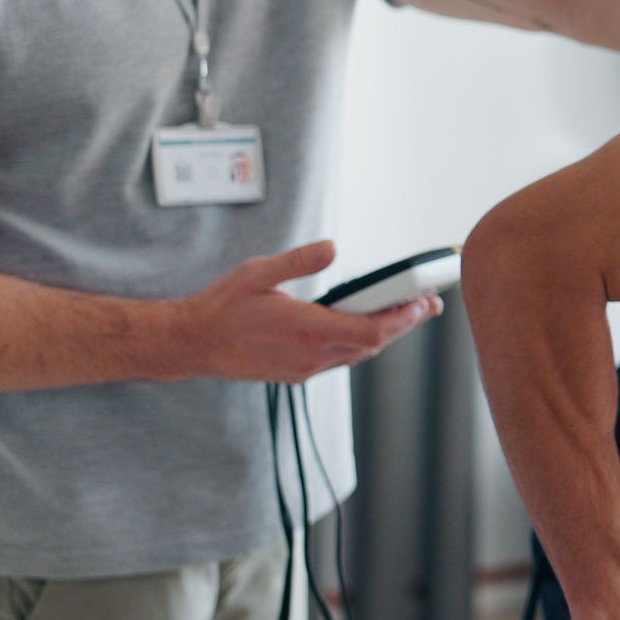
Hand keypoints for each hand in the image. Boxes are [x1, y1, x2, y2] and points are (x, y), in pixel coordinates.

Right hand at [172, 240, 441, 383]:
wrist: (192, 345)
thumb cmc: (221, 308)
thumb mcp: (257, 273)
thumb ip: (298, 261)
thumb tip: (331, 247)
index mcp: (306, 329)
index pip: (370, 331)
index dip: (402, 319)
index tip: (423, 303)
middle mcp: (311, 355)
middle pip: (373, 344)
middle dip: (403, 323)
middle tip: (427, 304)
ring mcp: (305, 367)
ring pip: (358, 353)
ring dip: (383, 333)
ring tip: (404, 311)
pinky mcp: (298, 372)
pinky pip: (340, 358)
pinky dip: (360, 342)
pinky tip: (364, 324)